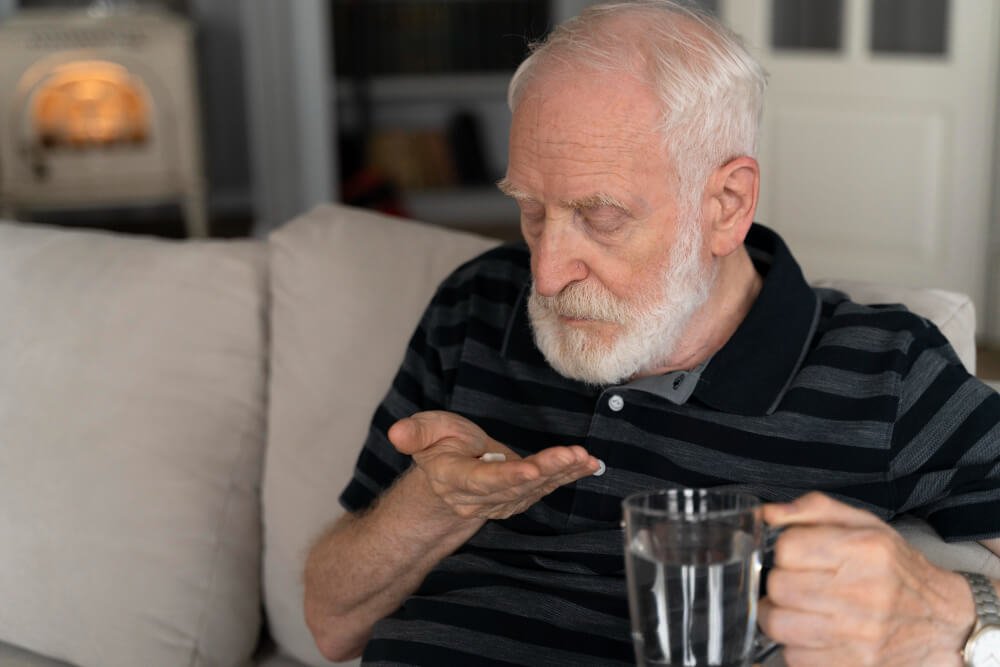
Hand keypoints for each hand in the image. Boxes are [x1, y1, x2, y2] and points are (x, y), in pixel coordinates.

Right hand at [388, 410, 600, 520]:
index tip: (531, 469)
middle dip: (548, 470)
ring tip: (586, 458)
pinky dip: (569, 475)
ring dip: (564, 474)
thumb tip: (396, 433)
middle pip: (518, 486)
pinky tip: (589, 464)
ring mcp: (504, 500)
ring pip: (537, 489)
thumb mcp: (424, 432)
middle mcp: (482, 496)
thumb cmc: (440, 449)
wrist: (448, 482)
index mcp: (457, 480)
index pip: (485, 481)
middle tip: (573, 455)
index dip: (509, 477)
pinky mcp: (522, 496)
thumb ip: (414, 433)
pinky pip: (547, 487)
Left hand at [758, 492, 974, 666]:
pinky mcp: (855, 664)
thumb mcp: (864, 525)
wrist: (942, 620)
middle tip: (795, 583)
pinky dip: (795, 644)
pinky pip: (794, 656)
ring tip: (796, 608)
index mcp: (865, 549)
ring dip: (779, 615)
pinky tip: (812, 632)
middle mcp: (863, 592)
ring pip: (778, 623)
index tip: (796, 556)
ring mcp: (859, 633)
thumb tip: (768, 514)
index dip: (784, 551)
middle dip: (779, 583)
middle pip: (778, 586)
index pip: (788, 548)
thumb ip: (813, 510)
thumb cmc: (896, 568)